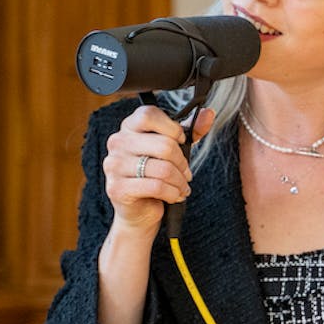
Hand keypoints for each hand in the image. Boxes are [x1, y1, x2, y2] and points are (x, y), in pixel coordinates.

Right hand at [103, 105, 215, 233]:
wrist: (139, 210)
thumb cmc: (156, 175)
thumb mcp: (175, 149)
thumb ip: (191, 130)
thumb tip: (209, 114)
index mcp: (128, 127)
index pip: (149, 114)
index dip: (172, 128)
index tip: (181, 141)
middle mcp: (117, 143)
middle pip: (164, 145)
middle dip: (183, 163)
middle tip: (186, 173)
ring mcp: (114, 165)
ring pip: (163, 169)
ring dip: (180, 181)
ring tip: (182, 186)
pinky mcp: (117, 188)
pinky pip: (156, 187)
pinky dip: (172, 193)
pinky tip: (174, 196)